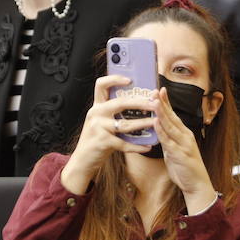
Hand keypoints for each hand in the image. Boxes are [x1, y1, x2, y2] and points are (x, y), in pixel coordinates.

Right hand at [59, 75, 158, 195]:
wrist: (82, 161)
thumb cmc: (97, 140)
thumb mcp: (101, 122)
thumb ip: (113, 113)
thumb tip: (139, 103)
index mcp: (97, 106)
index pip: (101, 85)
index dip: (115, 79)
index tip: (130, 79)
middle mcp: (96, 114)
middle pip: (120, 102)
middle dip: (141, 102)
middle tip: (155, 103)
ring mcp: (98, 127)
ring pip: (126, 124)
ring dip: (143, 123)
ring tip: (156, 122)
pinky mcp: (102, 142)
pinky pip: (124, 144)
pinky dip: (137, 146)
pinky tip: (147, 147)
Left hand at [152, 87, 215, 211]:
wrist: (197, 185)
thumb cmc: (186, 169)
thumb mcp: (174, 151)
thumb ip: (168, 140)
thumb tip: (159, 132)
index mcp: (184, 134)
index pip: (173, 115)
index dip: (166, 102)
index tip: (159, 90)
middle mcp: (185, 136)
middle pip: (172, 116)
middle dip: (162, 103)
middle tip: (155, 90)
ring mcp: (183, 144)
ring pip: (170, 125)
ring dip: (161, 112)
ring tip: (153, 101)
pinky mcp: (180, 154)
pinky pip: (168, 140)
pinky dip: (162, 130)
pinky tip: (156, 122)